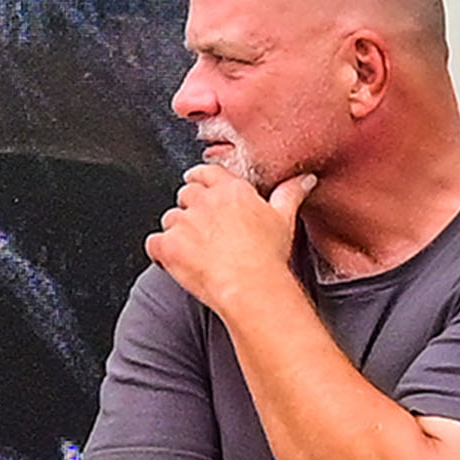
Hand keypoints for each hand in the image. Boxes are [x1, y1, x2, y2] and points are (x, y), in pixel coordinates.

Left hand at [149, 156, 313, 318]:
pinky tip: (174, 263)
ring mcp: (184, 222)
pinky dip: (160, 254)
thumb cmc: (268, 257)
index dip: (199, 180)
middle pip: (185, 195)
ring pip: (169, 219)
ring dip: (176, 233)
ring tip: (194, 252)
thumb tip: (304, 179)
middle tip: (202, 231)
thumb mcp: (284, 220)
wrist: (250, 286)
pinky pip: (154, 244)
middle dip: (190, 210)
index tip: (199, 185)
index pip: (206, 173)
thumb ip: (290, 194)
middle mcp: (204, 201)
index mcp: (231, 190)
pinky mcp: (168, 245)